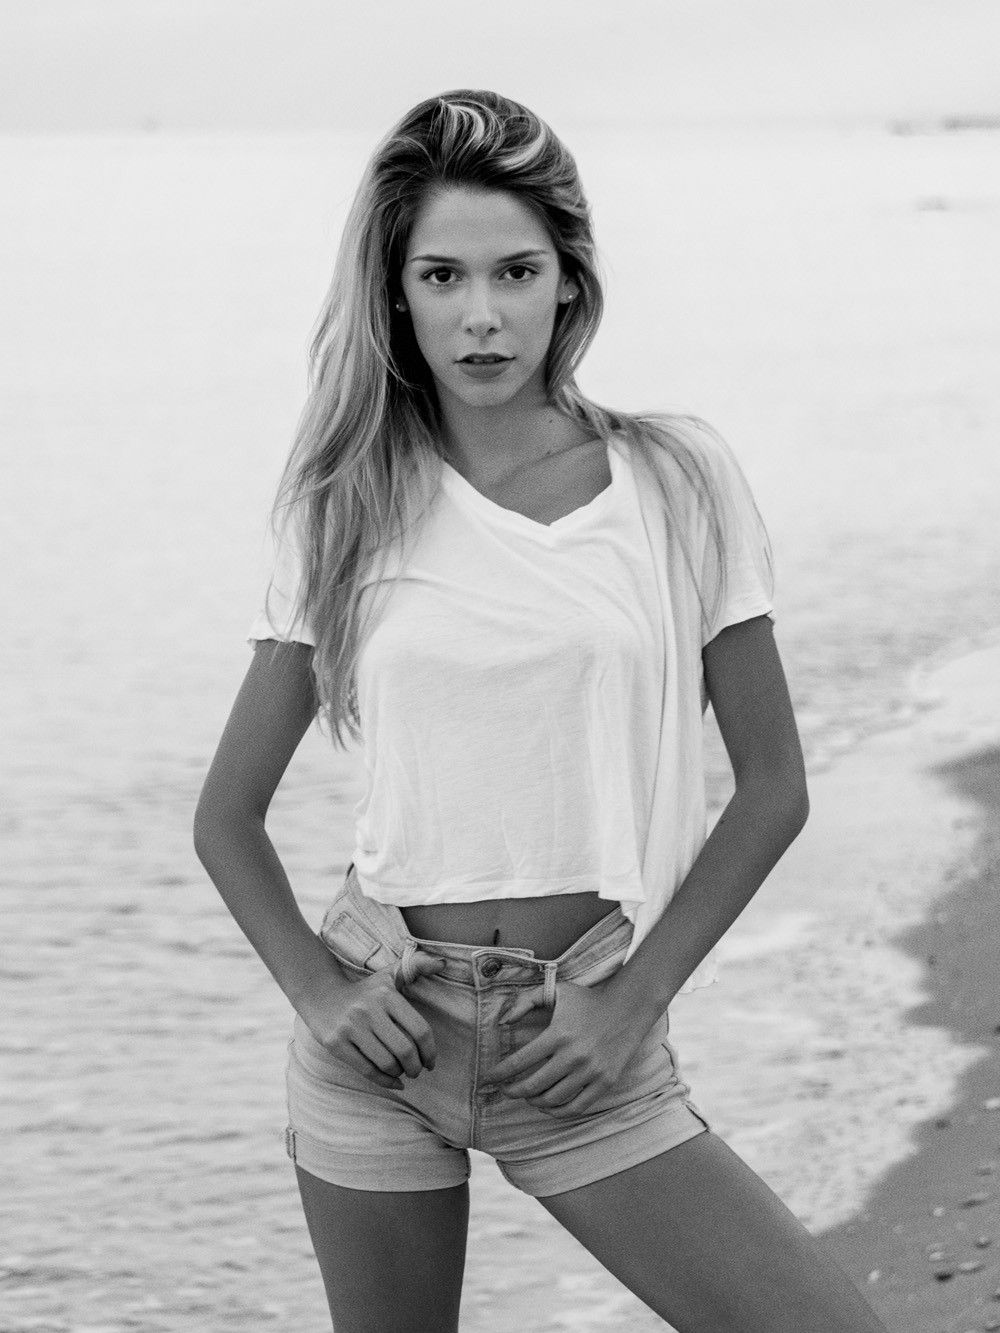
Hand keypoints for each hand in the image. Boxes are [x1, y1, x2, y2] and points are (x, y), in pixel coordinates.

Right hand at [296, 953, 445, 1089]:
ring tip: (403, 1072)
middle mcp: (369, 1010)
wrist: (321, 995)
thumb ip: (418, 965)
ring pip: (386, 1062)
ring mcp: (351, 1027)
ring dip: (400, 1073)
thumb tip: (443, 963)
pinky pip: (366, 1070)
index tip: (431, 1062)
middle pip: (405, 1050)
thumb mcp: (390, 975)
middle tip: (417, 1071)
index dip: (430, 1051)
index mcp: (387, 995)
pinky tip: (393, 1082)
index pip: (420, 1029)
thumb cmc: (365, 990)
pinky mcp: (336, 1043)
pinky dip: (384, 1081)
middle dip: (416, 1067)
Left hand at [483, 976, 649, 1117]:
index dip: (499, 1074)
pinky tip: (547, 1105)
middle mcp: (574, 1056)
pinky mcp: (605, 1083)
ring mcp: (591, 1072)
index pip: (520, 1062)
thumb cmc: (587, 1000)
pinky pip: (576, 1107)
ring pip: (552, 1099)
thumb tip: (503, 1021)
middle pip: (533, 1086)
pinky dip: (557, 1112)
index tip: (487, 1079)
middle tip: (505, 1089)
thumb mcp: (556, 990)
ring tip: (526, 1095)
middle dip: (512, 1091)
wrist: (628, 1009)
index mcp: (558, 1034)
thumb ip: (526, 1000)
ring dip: (533, 1101)